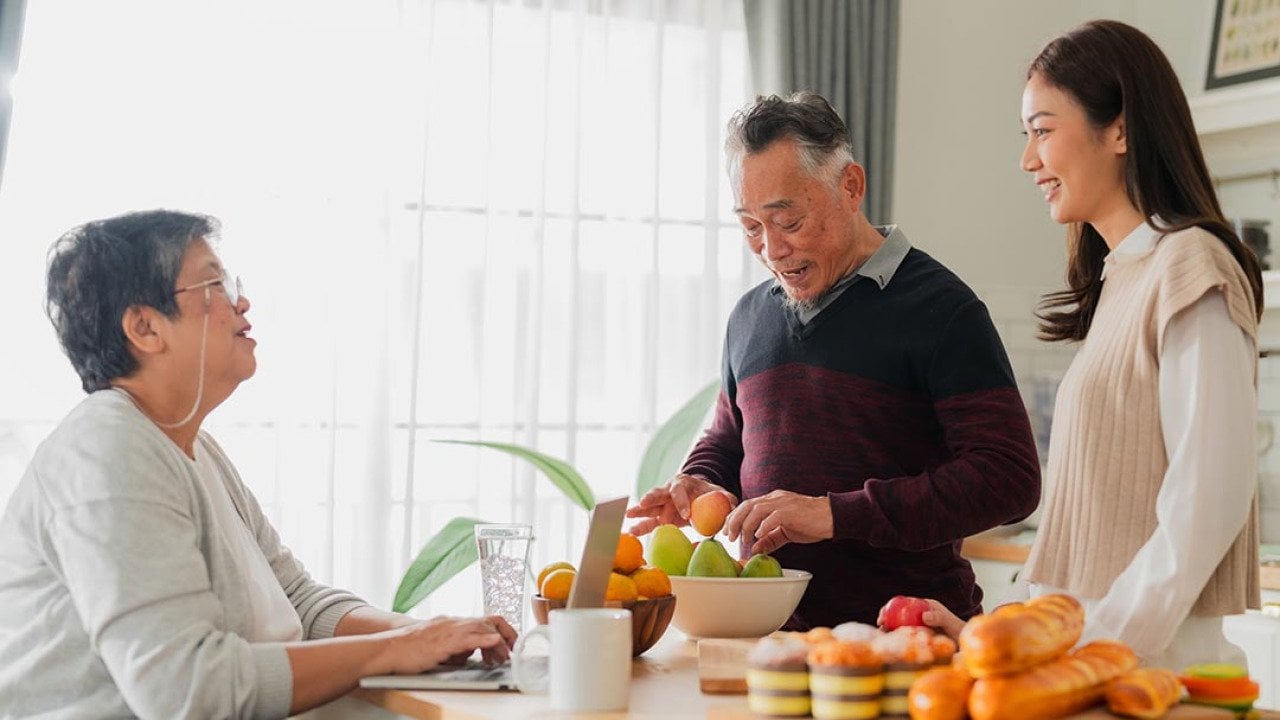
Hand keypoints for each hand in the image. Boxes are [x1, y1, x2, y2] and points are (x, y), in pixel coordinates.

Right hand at [379, 615, 516, 674]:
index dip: (502, 631)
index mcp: (454, 623)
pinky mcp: (442, 641)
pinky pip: (468, 637)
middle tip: (513, 651)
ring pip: (482, 628)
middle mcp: (454, 622)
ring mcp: (448, 629)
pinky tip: (494, 643)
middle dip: (507, 634)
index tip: (510, 645)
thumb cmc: (410, 649)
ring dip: (498, 643)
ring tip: (504, 656)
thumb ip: (457, 648)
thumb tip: (471, 654)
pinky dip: (483, 640)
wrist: (387, 649)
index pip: (486, 620)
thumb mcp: (440, 647)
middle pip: (490, 620)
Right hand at [625, 473, 725, 535]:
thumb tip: (732, 504)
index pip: (680, 491)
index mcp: (683, 483)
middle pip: (658, 492)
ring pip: (649, 506)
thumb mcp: (719, 494)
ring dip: (639, 510)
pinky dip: (640, 526)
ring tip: (628, 515)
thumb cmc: (708, 495)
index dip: (682, 502)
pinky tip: (631, 531)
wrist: (699, 497)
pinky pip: (648, 521)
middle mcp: (668, 490)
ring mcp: (662, 503)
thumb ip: (727, 499)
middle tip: (644, 503)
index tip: (686, 515)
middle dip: (651, 498)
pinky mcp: (658, 516)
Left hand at [723, 490, 832, 554]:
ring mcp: (783, 503)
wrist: (833, 516)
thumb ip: (770, 539)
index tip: (725, 531)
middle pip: (747, 505)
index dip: (734, 517)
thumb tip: (755, 549)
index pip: (747, 505)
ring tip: (742, 539)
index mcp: (772, 501)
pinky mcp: (792, 511)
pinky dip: (763, 525)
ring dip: (745, 525)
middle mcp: (775, 498)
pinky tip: (759, 535)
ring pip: (756, 509)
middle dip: (734, 521)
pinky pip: (773, 516)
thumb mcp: (786, 532)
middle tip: (729, 536)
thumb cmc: (811, 523)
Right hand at [875, 598, 965, 640]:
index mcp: (925, 606)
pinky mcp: (918, 636)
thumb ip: (938, 618)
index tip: (883, 615)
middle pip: (898, 614)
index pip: (903, 603)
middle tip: (880, 626)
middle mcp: (919, 614)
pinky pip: (905, 636)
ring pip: (899, 625)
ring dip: (890, 630)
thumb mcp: (949, 623)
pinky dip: (898, 639)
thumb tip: (924, 616)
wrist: (964, 644)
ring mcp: (918, 625)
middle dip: (886, 618)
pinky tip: (892, 645)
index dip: (890, 607)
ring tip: (883, 636)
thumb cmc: (958, 632)